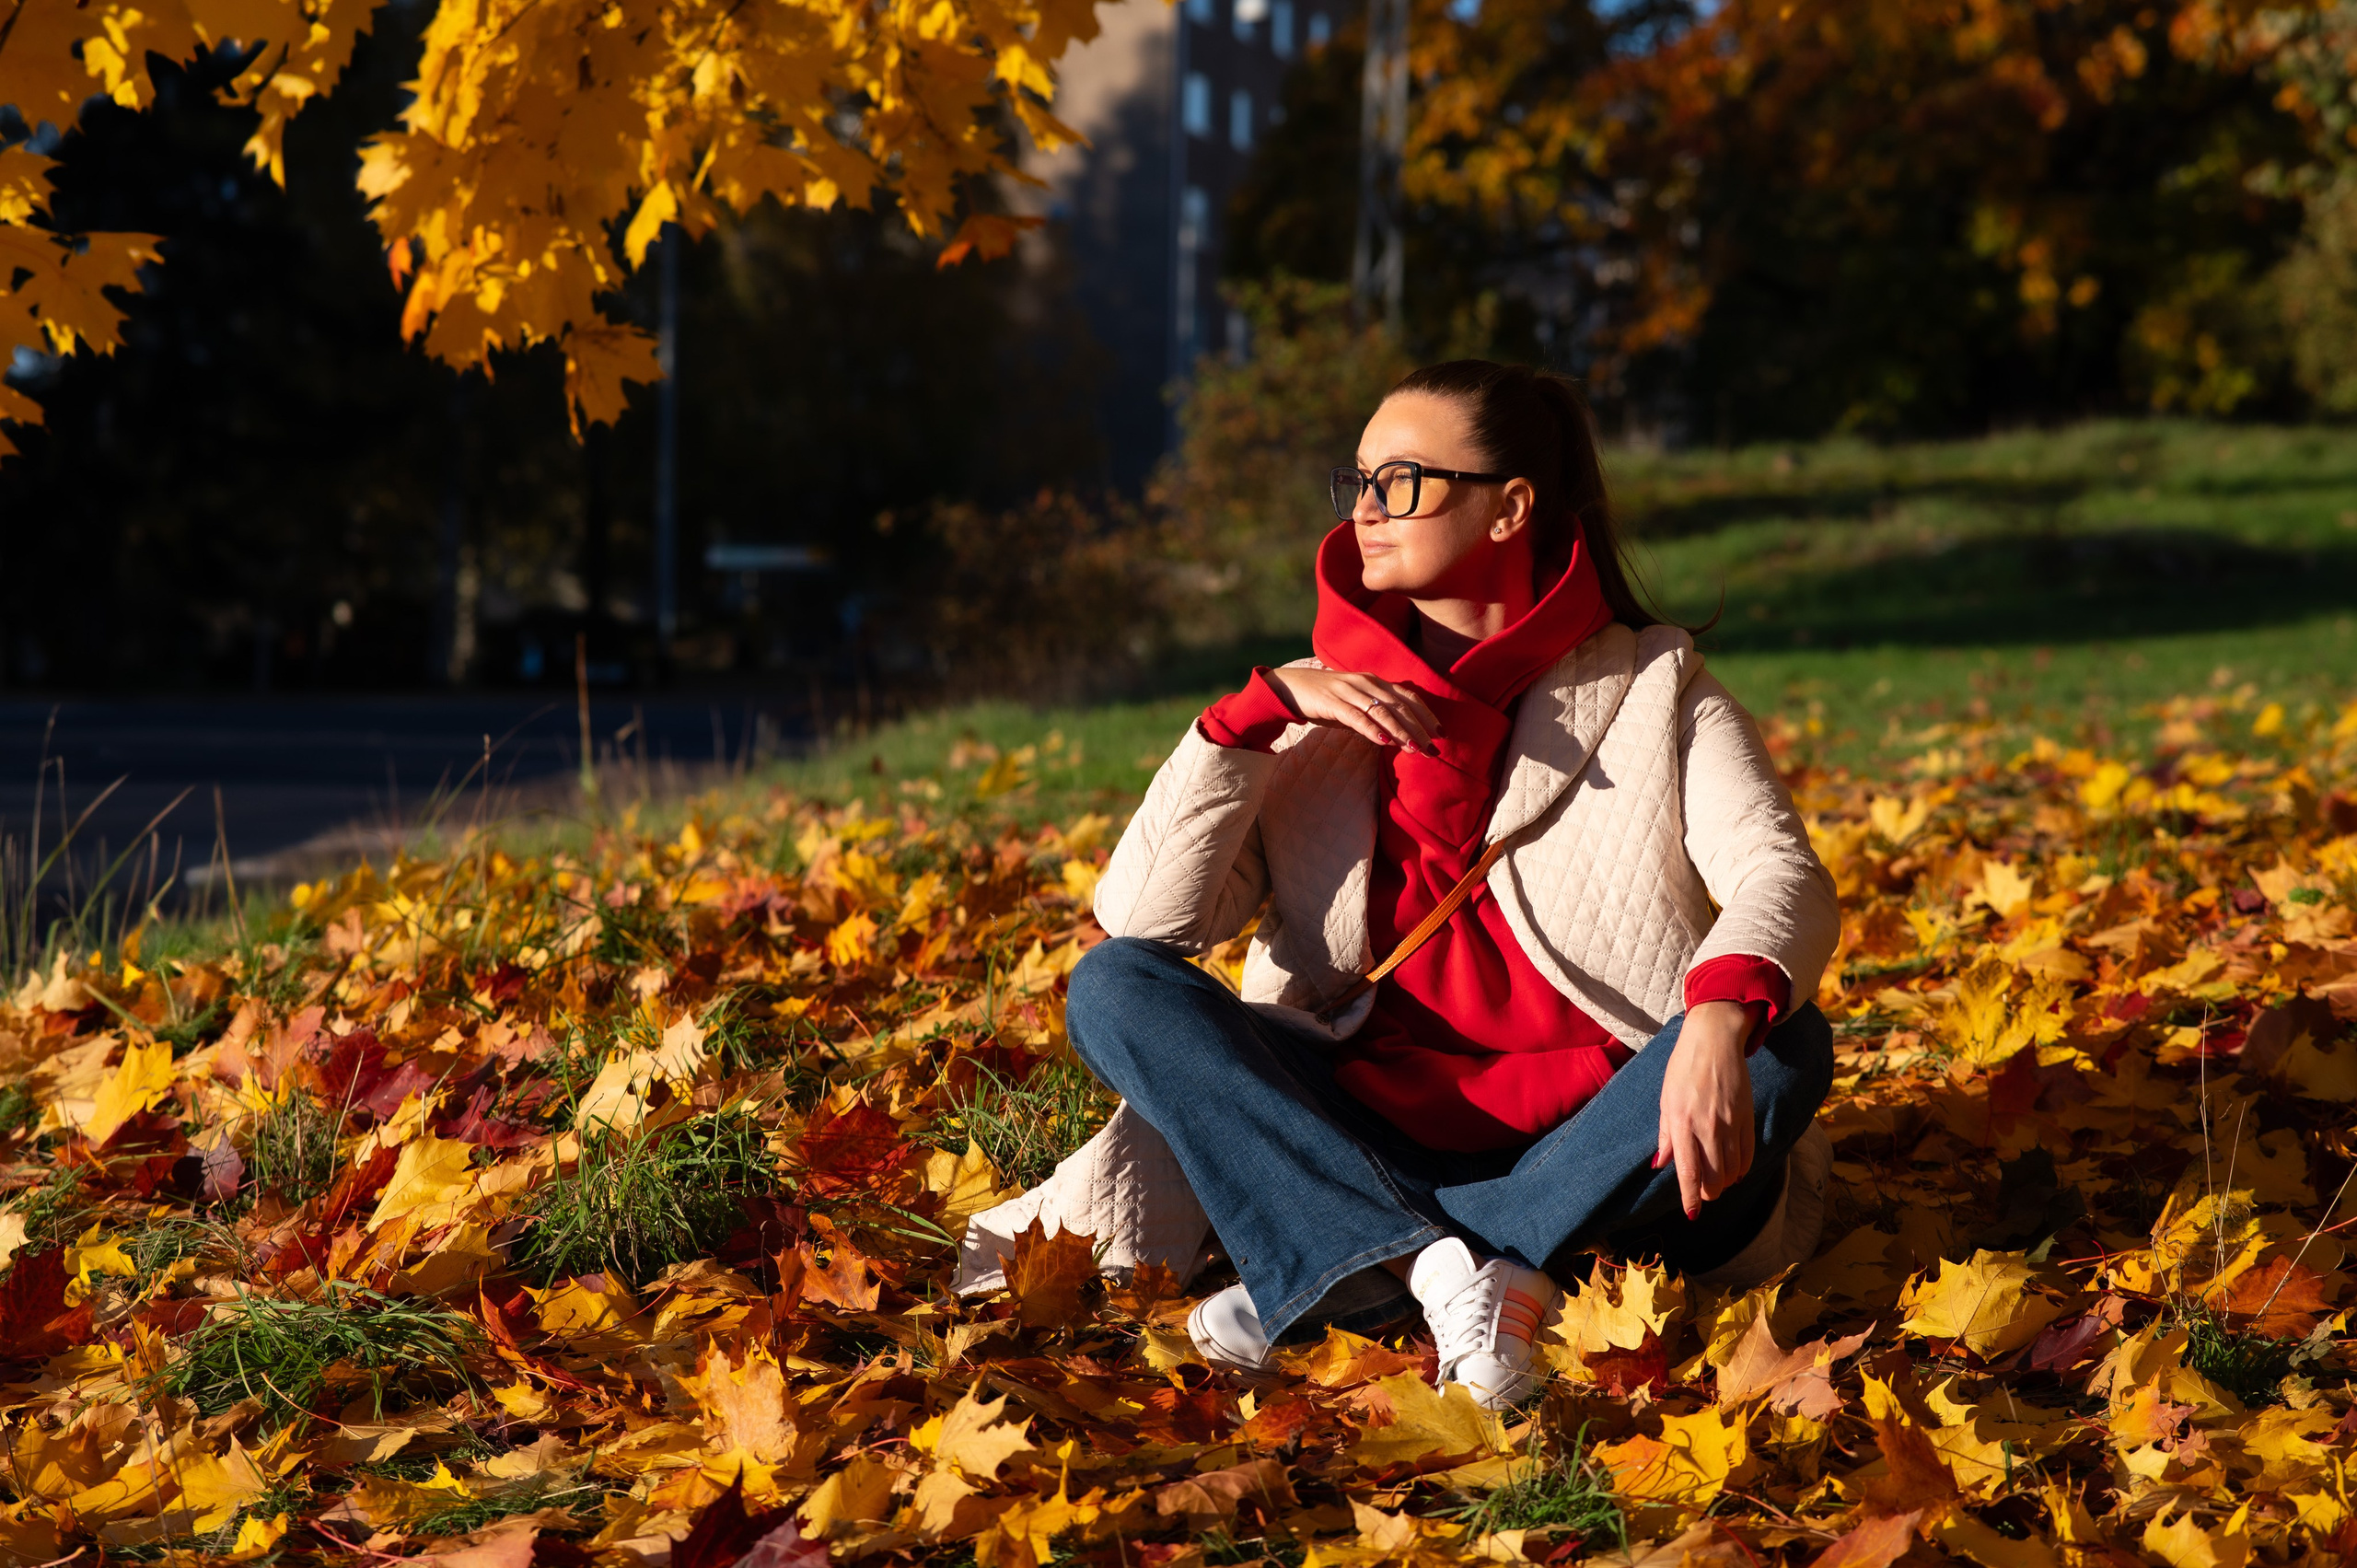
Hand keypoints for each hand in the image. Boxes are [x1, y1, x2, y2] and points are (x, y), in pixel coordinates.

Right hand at [1261, 667, 1442, 752]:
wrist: (1291, 687)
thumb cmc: (1326, 699)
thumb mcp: (1355, 705)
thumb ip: (1375, 717)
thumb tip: (1397, 738)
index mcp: (1375, 682)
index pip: (1409, 697)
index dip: (1427, 715)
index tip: (1442, 734)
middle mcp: (1367, 683)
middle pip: (1400, 706)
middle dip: (1420, 729)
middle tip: (1433, 749)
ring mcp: (1350, 691)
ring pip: (1382, 712)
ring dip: (1401, 732)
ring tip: (1414, 749)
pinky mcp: (1333, 702)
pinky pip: (1356, 716)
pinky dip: (1372, 730)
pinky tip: (1384, 742)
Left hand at [1654, 1001, 1756, 1218]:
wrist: (1714, 1040)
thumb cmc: (1683, 1068)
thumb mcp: (1666, 1099)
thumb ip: (1665, 1135)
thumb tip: (1661, 1164)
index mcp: (1681, 1122)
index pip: (1688, 1171)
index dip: (1691, 1197)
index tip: (1692, 1212)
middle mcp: (1706, 1126)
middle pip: (1714, 1178)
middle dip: (1708, 1193)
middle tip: (1704, 1192)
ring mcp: (1730, 1123)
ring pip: (1733, 1170)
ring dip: (1725, 1182)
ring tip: (1718, 1180)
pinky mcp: (1748, 1117)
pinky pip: (1748, 1154)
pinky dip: (1742, 1168)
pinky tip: (1735, 1169)